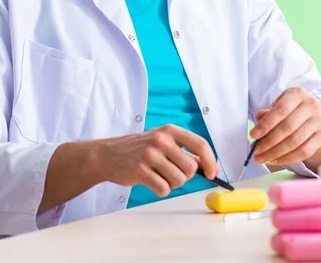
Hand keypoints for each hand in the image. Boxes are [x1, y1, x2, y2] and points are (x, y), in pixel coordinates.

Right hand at [98, 124, 218, 196]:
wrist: (109, 154)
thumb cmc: (140, 149)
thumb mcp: (163, 142)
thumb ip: (185, 151)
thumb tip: (209, 165)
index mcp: (170, 130)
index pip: (200, 144)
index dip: (210, 161)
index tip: (212, 173)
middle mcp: (161, 139)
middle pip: (191, 168)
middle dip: (185, 176)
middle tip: (171, 172)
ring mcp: (150, 154)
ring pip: (179, 180)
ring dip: (172, 184)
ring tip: (159, 175)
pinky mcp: (140, 169)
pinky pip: (163, 189)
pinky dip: (161, 190)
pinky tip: (151, 181)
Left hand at [250, 87, 320, 170]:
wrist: (317, 111)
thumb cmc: (293, 107)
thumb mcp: (280, 102)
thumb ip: (268, 112)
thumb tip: (258, 121)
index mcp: (297, 94)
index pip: (281, 110)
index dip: (266, 124)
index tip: (253, 135)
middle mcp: (311, 106)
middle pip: (288, 128)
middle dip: (269, 142)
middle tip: (256, 151)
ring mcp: (318, 122)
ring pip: (296, 142)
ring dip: (276, 153)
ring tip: (263, 157)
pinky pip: (304, 152)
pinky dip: (288, 158)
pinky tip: (276, 159)